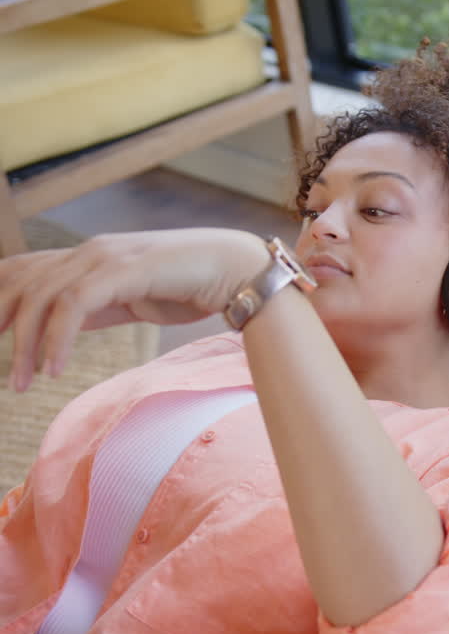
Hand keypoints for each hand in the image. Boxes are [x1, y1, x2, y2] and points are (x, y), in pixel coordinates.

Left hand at [0, 228, 268, 391]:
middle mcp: (91, 250)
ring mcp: (106, 257)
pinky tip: (54, 370)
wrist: (239, 269)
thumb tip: (67, 324)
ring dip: (25, 346)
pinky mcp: (123, 270)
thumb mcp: (134, 297)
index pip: (24, 269)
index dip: (0, 300)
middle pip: (21, 282)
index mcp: (91, 255)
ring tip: (21, 383)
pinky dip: (56, 339)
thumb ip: (100, 305)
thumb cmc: (194, 284)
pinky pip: (73, 305)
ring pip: (42, 298)